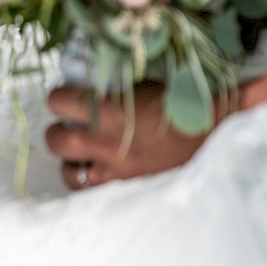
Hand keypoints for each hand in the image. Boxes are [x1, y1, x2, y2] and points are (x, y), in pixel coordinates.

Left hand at [45, 82, 214, 188]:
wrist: (212, 134)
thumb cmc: (181, 103)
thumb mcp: (143, 82)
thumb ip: (113, 82)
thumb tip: (88, 74)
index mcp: (106, 109)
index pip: (57, 102)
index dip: (60, 97)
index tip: (68, 95)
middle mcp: (103, 142)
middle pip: (54, 138)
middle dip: (58, 128)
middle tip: (71, 123)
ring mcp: (112, 169)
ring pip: (67, 171)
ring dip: (69, 159)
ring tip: (81, 150)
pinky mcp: (124, 187)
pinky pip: (90, 191)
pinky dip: (87, 180)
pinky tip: (96, 170)